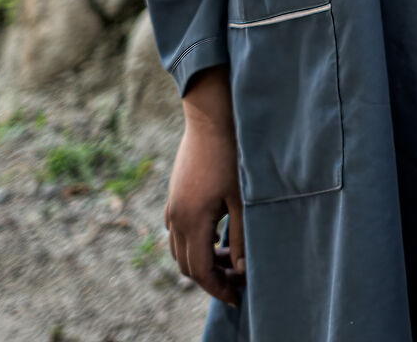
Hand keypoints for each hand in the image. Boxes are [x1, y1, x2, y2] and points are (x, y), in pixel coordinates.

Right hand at [166, 66, 244, 304]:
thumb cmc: (233, 155)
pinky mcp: (175, 195)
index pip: (200, 271)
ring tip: (232, 260)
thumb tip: (241, 270)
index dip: (218, 289)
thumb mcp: (244, 198)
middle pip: (187, 264)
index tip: (238, 298)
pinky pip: (179, 231)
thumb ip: (242, 236)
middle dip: (211, 278)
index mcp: (192, 221)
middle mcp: (175, 218)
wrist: (212, 117)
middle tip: (238, 283)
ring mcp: (172, 206)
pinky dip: (196, 242)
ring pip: (180, 249)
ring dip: (203, 260)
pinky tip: (219, 235)